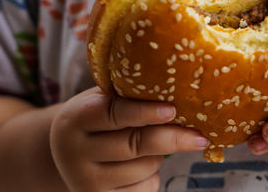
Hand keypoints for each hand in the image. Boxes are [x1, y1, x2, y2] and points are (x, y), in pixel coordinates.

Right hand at [50, 87, 208, 191]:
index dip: (145, 112)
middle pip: (135, 144)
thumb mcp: (100, 100)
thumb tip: (176, 87)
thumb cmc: (95, 119)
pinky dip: (153, 176)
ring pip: (145, 167)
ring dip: (160, 156)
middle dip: (173, 138)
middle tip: (200, 136)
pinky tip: (142, 166)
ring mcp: (85, 180)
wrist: (67, 154)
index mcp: (75, 118)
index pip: (114, 114)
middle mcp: (74, 152)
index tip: (172, 110)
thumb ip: (126, 95)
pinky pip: (145, 188)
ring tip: (152, 145)